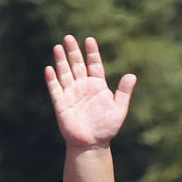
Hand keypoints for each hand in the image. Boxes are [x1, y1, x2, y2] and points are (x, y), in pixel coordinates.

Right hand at [44, 35, 135, 149]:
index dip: (92, 52)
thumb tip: (132, 75)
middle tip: (68, 37)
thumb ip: (124, 92)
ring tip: (58, 47)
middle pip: (77, 64)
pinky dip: (52, 79)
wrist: (92, 144)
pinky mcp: (61, 104)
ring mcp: (71, 94)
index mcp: (97, 85)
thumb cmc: (107, 127)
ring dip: (61, 60)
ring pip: (64, 73)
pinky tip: (49, 69)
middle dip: (73, 51)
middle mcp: (83, 87)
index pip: (94, 64)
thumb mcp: (119, 108)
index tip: (89, 39)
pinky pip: (55, 89)